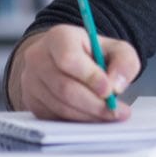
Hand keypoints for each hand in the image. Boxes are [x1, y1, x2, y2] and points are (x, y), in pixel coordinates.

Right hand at [9, 24, 140, 120]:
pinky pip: (53, 116)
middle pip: (65, 87)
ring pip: (60, 105)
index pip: (69, 59)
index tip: (108, 89)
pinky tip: (92, 116)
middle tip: (114, 109)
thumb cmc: (91, 52)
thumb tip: (116, 84)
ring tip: (109, 114)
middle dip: (93, 103)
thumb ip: (124, 61)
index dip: (90, 77)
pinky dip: (77, 119)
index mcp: (59, 37)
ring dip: (88, 114)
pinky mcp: (31, 100)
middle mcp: (38, 57)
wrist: (66, 59)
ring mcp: (31, 80)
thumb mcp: (116, 48)